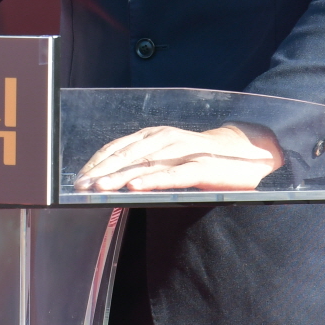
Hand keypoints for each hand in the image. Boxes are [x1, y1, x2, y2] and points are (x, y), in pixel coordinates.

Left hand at [73, 122, 285, 192]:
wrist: (246, 152)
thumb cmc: (201, 159)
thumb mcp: (168, 157)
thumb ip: (145, 164)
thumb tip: (112, 181)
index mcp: (153, 136)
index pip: (117, 148)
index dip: (97, 163)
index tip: (78, 179)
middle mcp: (165, 139)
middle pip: (126, 155)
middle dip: (101, 172)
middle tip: (80, 187)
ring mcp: (183, 151)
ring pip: (145, 164)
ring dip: (120, 176)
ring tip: (100, 189)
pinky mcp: (201, 166)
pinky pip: (174, 174)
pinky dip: (153, 180)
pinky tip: (136, 188)